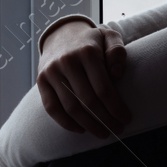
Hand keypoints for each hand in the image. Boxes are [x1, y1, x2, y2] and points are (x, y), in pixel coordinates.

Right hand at [36, 20, 129, 137]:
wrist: (61, 33)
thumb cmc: (91, 41)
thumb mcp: (109, 37)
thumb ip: (118, 52)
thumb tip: (117, 75)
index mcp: (87, 52)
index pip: (103, 88)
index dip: (116, 108)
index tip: (126, 119)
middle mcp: (67, 62)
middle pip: (88, 101)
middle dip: (105, 120)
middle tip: (117, 129)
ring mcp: (51, 72)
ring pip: (71, 108)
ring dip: (88, 125)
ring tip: (102, 132)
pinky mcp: (41, 81)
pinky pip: (52, 108)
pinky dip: (66, 123)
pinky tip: (81, 129)